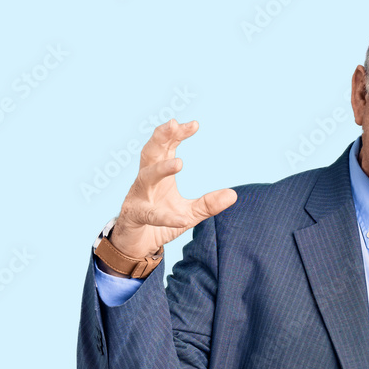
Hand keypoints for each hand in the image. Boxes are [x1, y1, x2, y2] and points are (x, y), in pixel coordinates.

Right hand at [108, 119, 237, 259]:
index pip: (167, 147)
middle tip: (173, 124)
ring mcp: (138, 197)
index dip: (177, 134)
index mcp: (159, 175)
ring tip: (179, 163)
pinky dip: (166, 216)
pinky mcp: (134, 216)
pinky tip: (181, 218)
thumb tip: (234, 194)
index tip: (194, 124)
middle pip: (150, 153)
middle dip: (161, 137)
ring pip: (146, 177)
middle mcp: (146, 181)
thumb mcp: (188, 214)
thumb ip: (208, 204)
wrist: (136, 245)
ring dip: (161, 169)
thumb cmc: (159, 222)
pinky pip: (150, 215)